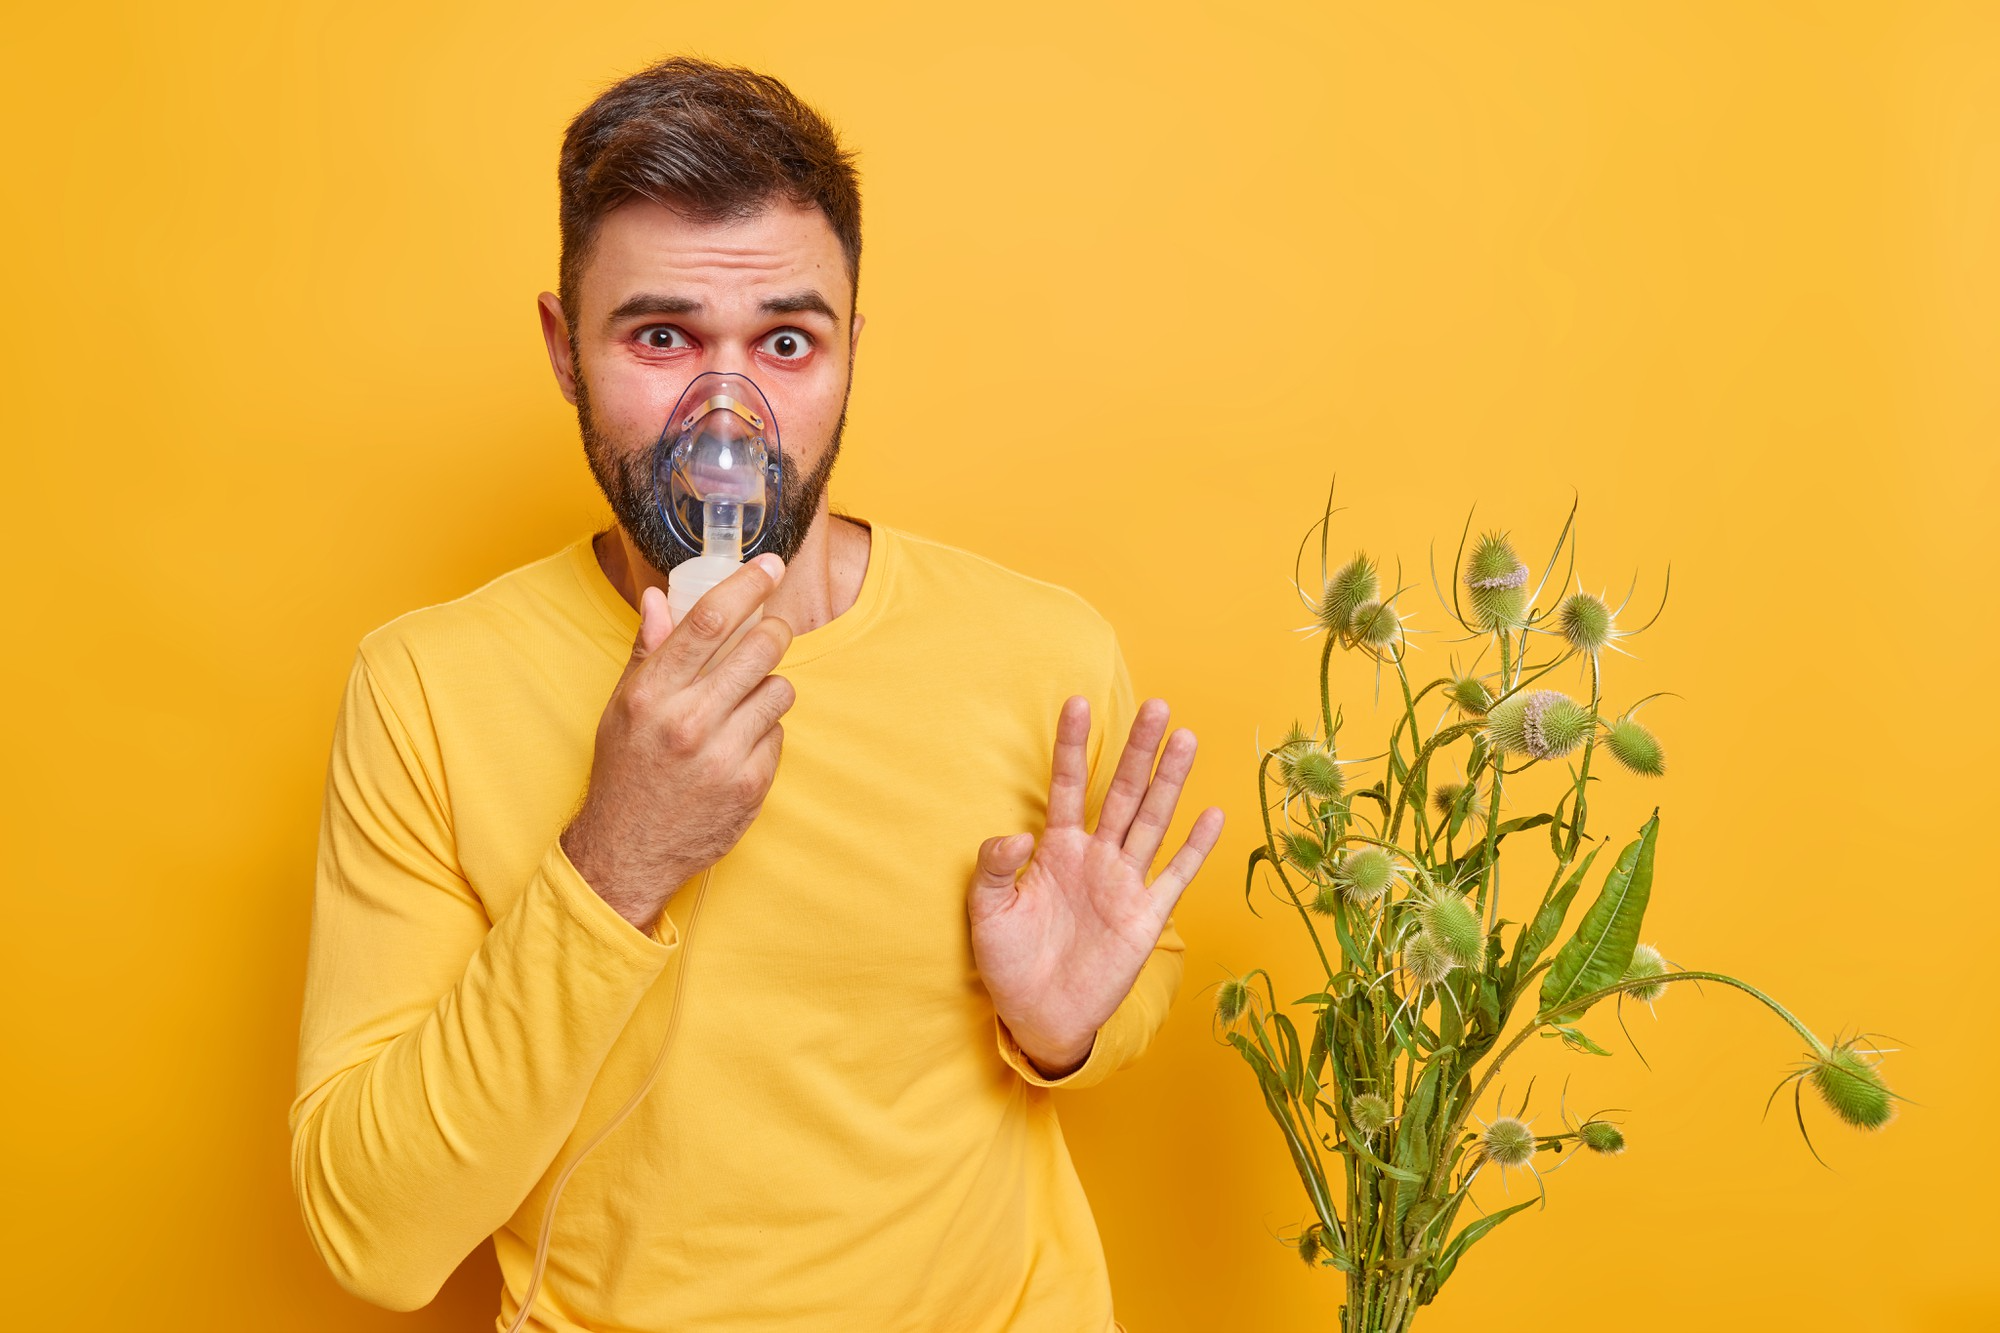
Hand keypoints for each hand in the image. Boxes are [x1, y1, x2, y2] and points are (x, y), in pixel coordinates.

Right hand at [562, 553, 795, 933]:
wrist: (627, 851)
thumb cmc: (625, 771)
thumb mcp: (622, 707)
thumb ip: (648, 651)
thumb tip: (662, 598)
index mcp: (652, 693)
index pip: (710, 621)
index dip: (747, 584)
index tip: (771, 565)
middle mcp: (689, 720)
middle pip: (760, 648)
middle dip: (773, 632)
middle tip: (768, 635)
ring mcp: (723, 754)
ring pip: (779, 690)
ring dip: (768, 689)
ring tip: (741, 705)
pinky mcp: (751, 784)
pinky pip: (779, 733)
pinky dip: (765, 733)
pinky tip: (738, 746)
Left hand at [968, 694, 1224, 1077]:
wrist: (1037, 1015)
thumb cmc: (1009, 960)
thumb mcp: (987, 911)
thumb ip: (996, 867)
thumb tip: (1018, 833)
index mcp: (1056, 850)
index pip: (1065, 786)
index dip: (1070, 747)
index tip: (1076, 702)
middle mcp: (1095, 857)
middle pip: (1120, 793)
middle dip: (1137, 751)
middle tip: (1156, 706)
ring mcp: (1124, 884)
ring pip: (1151, 821)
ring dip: (1169, 782)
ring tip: (1186, 739)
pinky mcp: (1145, 917)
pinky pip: (1174, 876)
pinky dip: (1195, 847)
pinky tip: (1212, 814)